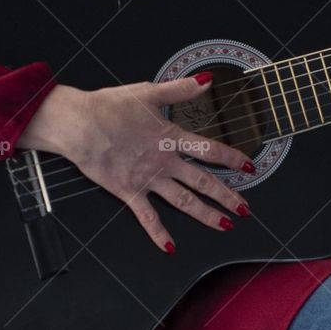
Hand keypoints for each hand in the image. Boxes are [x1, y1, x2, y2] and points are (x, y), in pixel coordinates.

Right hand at [16, 75, 253, 251]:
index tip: (249, 167)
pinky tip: (170, 247)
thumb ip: (180, 89)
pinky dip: (159, 234)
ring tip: (225, 225)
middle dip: (227, 196)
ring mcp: (148, 180)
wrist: (81, 125)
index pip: (210, 150)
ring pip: (184, 202)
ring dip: (206, 215)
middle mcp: (164, 162)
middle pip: (203, 182)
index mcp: (170, 138)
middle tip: (246, 209)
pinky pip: (147, 217)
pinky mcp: (129, 192)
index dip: (232, 159)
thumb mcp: (148, 92)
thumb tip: (206, 81)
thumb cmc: (109, 107)